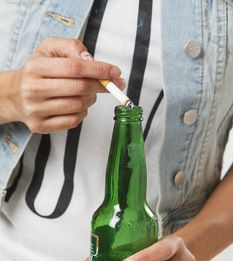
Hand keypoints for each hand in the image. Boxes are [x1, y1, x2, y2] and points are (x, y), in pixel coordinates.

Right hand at [3, 37, 123, 132]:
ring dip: (91, 99)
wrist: (15, 94)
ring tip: (87, 93)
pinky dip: (82, 113)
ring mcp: (35, 110)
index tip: (116, 73)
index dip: (100, 70)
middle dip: (100, 85)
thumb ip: (71, 47)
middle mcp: (33, 89)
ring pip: (78, 106)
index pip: (75, 67)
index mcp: (36, 67)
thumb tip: (90, 60)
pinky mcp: (40, 126)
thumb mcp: (49, 49)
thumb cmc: (37, 71)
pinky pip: (72, 121)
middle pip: (79, 88)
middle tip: (109, 84)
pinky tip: (78, 105)